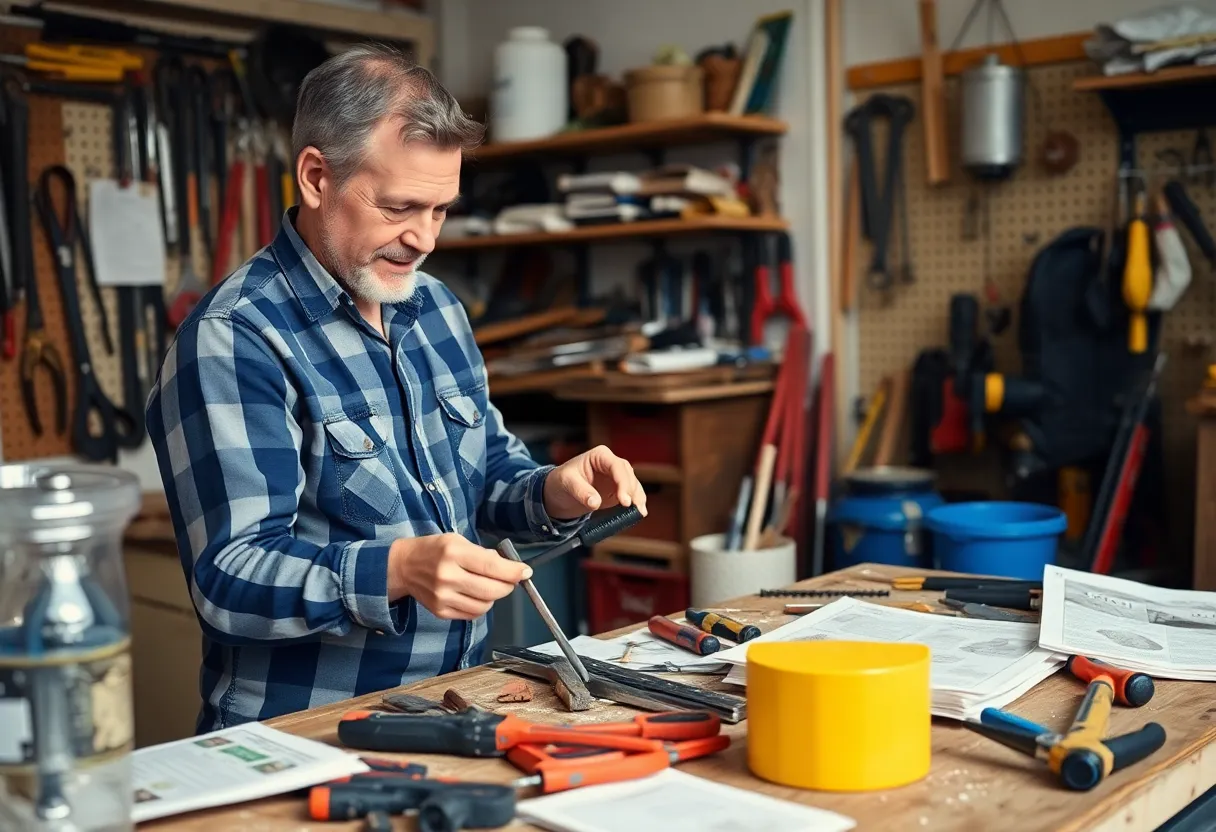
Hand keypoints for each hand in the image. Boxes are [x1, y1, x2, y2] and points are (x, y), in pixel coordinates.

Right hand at [389, 533, 530, 619]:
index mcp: (453, 553)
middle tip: (509, 580)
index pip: (491, 566)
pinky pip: (471, 615)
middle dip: (507, 586)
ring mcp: (443, 597)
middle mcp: (447, 576)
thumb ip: (483, 554)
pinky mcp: (440, 611)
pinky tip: (474, 595)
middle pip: (492, 590)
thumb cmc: (434, 550)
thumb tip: (509, 568)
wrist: (403, 567)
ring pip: (484, 606)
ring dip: (493, 597)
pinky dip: (479, 606)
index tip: (526, 572)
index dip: (513, 572)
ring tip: (487, 586)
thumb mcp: (457, 541)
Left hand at [543, 445, 647, 520]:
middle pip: (628, 476)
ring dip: (637, 498)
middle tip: (632, 509)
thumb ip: (581, 491)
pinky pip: (630, 495)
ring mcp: (616, 477)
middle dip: (632, 492)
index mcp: (600, 455)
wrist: (558, 493)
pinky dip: (636, 503)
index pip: (617, 466)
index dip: (623, 483)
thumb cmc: (560, 482)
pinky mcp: (617, 490)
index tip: (624, 500)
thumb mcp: (567, 483)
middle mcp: (611, 464)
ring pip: (633, 485)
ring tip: (639, 513)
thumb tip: (595, 503)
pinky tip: (639, 512)